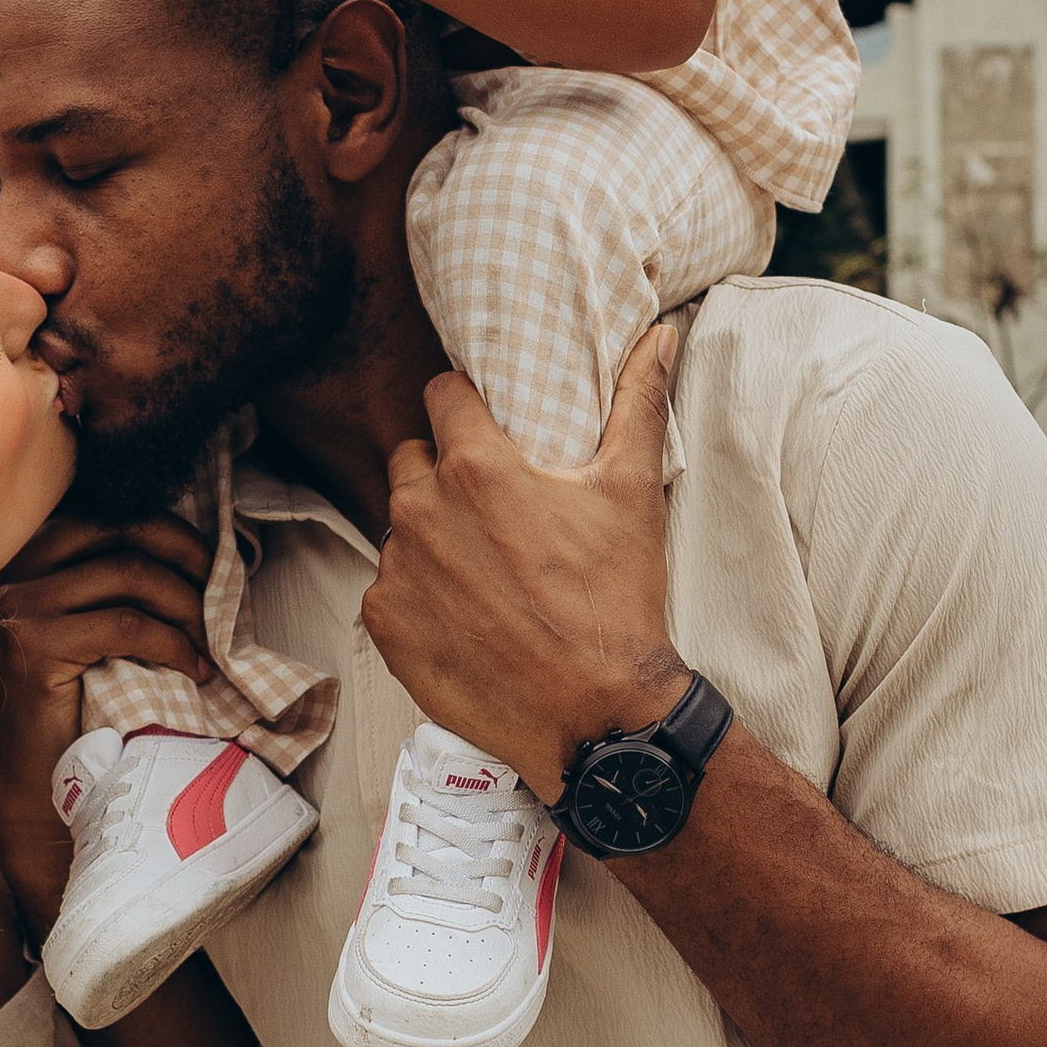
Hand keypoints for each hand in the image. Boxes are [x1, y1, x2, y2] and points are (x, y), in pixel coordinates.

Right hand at [0, 509, 216, 925]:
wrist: (28, 792)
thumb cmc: (63, 712)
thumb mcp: (74, 631)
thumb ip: (99, 584)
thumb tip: (187, 546)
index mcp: (13, 558)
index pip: (98, 511)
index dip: (164, 527)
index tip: (208, 558)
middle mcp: (6, 572)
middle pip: (115, 527)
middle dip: (183, 550)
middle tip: (222, 588)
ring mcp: (15, 606)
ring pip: (127, 573)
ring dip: (186, 604)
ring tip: (210, 641)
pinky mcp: (34, 646)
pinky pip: (127, 624)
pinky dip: (174, 643)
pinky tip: (194, 669)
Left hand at [363, 324, 685, 802]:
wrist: (595, 713)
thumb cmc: (615, 601)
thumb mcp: (632, 492)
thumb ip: (638, 402)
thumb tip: (662, 334)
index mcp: (475, 467)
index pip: (441, 396)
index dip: (464, 406)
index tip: (485, 427)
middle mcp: (422, 510)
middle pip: (412, 459)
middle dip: (443, 472)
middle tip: (492, 509)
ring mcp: (398, 570)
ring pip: (400, 526)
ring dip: (431, 535)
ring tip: (483, 569)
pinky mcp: (385, 624)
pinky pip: (389, 587)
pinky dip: (418, 594)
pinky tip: (464, 614)